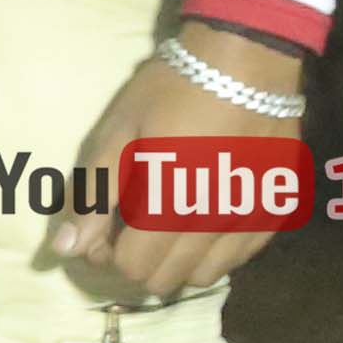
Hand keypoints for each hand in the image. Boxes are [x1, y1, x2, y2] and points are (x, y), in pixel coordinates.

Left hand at [44, 30, 299, 298]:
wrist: (247, 61)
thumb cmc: (171, 91)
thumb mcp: (118, 133)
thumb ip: (94, 194)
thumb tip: (67, 248)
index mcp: (170, 204)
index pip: (131, 268)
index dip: (105, 254)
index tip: (100, 227)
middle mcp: (214, 223)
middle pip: (164, 280)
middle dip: (135, 261)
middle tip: (126, 225)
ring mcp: (250, 220)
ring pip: (203, 276)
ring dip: (174, 261)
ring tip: (165, 221)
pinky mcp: (276, 211)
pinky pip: (238, 257)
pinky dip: (212, 250)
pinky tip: (201, 217)